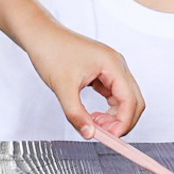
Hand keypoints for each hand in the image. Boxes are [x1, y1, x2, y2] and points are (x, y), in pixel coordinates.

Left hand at [19, 22, 145, 137]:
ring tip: (94, 124)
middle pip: (134, 100)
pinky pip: (113, 95)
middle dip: (122, 121)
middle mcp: (116, 65)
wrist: (40, 36)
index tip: (111, 138)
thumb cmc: (51, 51)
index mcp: (112, 64)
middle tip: (104, 135)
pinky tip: (92, 115)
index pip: (130, 100)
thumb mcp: (63, 87)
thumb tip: (89, 133)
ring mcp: (110, 68)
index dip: (123, 122)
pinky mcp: (102, 72)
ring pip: (124, 99)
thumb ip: (76, 114)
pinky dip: (107, 109)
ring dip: (114, 116)